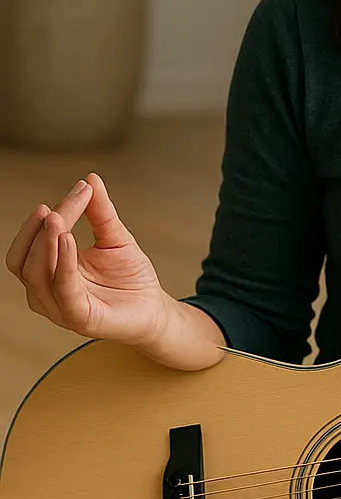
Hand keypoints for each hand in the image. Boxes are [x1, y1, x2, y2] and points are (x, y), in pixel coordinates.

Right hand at [5, 171, 172, 346]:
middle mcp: (47, 292)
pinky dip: (62, 263)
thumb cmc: (131, 277)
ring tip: (58, 218)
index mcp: (49, 272)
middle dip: (38, 230)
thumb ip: (99, 212)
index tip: (79, 190)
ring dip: (44, 243)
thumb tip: (90, 179)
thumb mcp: (115, 237)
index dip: (45, 218)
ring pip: (36, 274)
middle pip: (26, 259)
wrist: (155, 308)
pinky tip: (68, 239)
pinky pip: (62, 290)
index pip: (32, 243)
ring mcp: (60, 308)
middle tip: (55, 207)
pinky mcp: (79, 319)